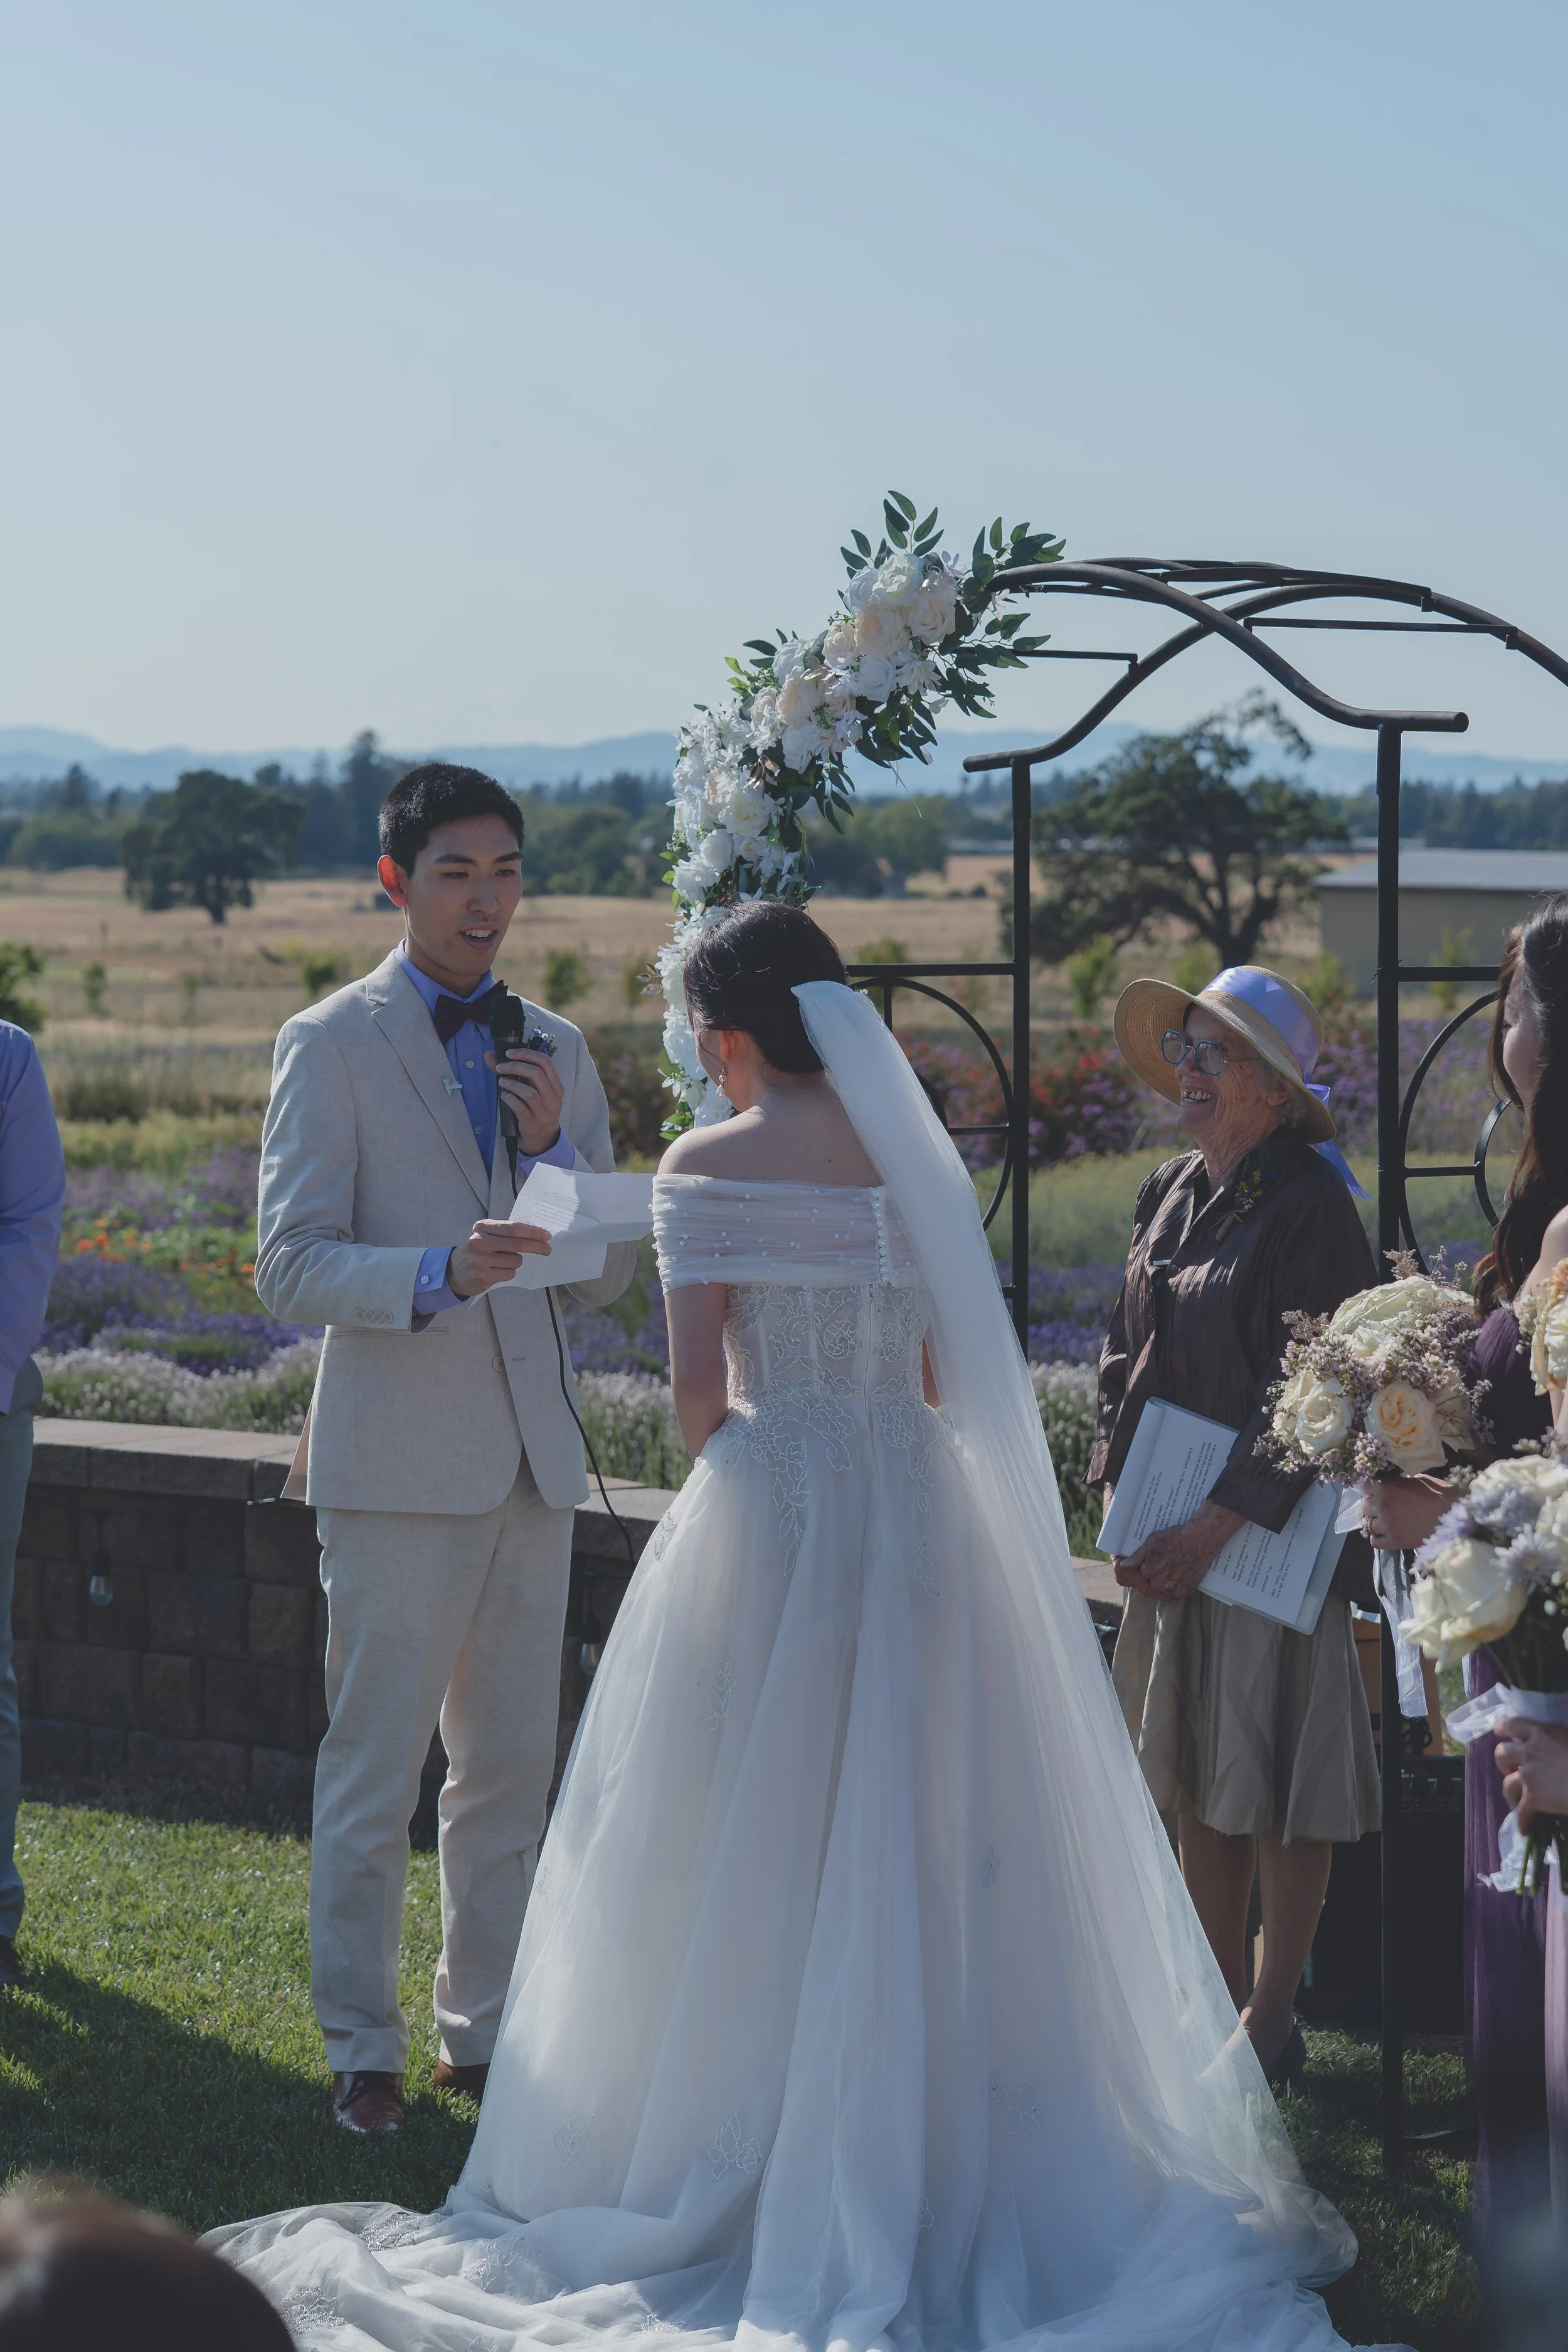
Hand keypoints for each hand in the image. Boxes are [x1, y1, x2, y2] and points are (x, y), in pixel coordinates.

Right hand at [448, 1219, 551, 1297]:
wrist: (453, 1271)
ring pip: (515, 1261)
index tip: (547, 1235)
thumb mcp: (487, 1236)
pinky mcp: (482, 1276)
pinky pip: (509, 1273)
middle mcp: (479, 1242)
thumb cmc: (478, 1251)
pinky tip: (496, 1271)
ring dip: (516, 1262)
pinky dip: (509, 1272)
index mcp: (482, 1227)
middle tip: (547, 1249)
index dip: (532, 1232)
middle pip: (516, 1244)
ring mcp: (480, 1260)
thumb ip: (506, 1233)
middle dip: (536, 1247)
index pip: (512, 1228)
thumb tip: (537, 1235)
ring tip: (502, 1262)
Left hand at [488, 1046, 565, 1157]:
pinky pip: (520, 1108)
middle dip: (515, 1066)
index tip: (509, 1053)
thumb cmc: (536, 1110)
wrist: (543, 1140)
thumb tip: (490, 1055)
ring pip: (529, 1092)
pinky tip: (504, 1096)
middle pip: (537, 1074)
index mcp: (556, 1086)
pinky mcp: (532, 1123)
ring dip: (512, 1084)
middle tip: (500, 1068)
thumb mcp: (531, 1090)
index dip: (526, 1054)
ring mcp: (544, 1112)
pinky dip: (510, 1099)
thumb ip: (513, 1072)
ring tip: (501, 1082)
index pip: (545, 1062)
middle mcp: (553, 1098)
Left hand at [1112, 1500, 1244, 1601]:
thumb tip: (1123, 1565)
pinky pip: (1175, 1594)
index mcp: (1149, 1572)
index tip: (1151, 1561)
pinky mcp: (1186, 1591)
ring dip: (1164, 1583)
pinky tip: (1178, 1575)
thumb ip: (1136, 1557)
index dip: (1145, 1567)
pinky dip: (1175, 1587)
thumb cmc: (1175, 1538)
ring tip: (1171, 1569)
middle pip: (1151, 1584)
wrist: (1201, 1540)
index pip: (1141, 1574)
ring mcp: (1173, 1589)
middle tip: (1163, 1564)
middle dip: (1154, 1576)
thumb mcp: (1152, 1542)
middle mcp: (1160, 1584)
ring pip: (1162, 1590)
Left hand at [1360, 1474, 1453, 1551]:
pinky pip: (1374, 1542)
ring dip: (1374, 1522)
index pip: (1364, 1486)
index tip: (1377, 1490)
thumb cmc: (1438, 1493)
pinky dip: (1378, 1537)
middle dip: (1371, 1505)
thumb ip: (1397, 1483)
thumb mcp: (1416, 1480)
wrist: (1455, 1515)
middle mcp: (1381, 1506)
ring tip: (1386, 1521)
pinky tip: (1387, 1533)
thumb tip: (1390, 1486)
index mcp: (1385, 1487)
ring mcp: (1386, 1525)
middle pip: (1363, 1506)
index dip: (1371, 1488)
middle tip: (1382, 1507)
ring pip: (1367, 1524)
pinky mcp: (1394, 1542)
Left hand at [1494, 1718, 1567, 1828]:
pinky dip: (1522, 1821)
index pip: (1512, 1724)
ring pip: (1506, 1784)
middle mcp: (1530, 1751)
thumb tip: (1553, 1745)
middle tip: (1511, 1770)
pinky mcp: (1533, 1797)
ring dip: (1509, 1793)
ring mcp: (1529, 1774)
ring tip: (1515, 1801)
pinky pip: (1521, 1812)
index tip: (1501, 1734)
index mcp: (1541, 1733)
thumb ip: (1555, 1740)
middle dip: (1502, 1762)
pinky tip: (1525, 1829)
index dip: (1503, 1729)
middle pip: (1501, 1753)